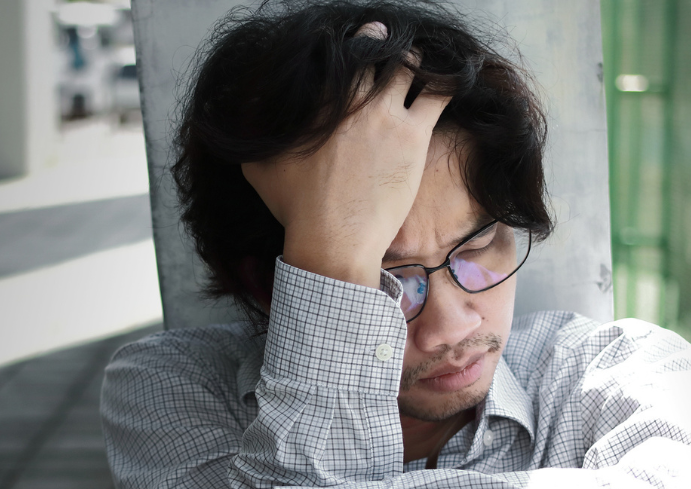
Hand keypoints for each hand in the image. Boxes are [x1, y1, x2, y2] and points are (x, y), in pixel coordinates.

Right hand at [241, 25, 449, 287]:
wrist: (333, 240)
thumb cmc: (296, 209)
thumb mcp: (258, 168)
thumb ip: (252, 134)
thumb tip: (241, 114)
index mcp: (318, 106)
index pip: (338, 59)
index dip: (348, 49)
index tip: (353, 50)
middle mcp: (353, 102)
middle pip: (373, 53)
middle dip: (377, 47)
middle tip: (383, 51)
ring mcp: (385, 115)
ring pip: (408, 66)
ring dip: (412, 61)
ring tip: (416, 66)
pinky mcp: (414, 134)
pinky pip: (439, 92)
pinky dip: (446, 80)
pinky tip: (450, 81)